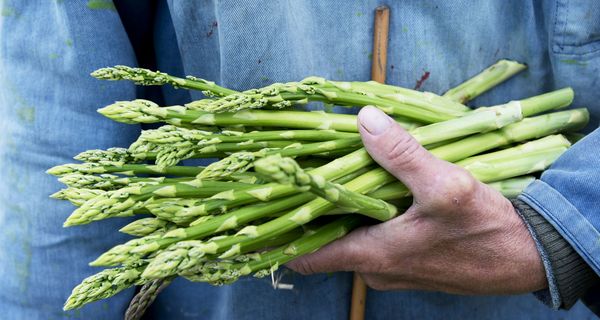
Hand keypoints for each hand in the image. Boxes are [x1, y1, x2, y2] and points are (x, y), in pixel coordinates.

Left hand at [288, 106, 546, 293]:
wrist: (531, 258)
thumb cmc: (488, 229)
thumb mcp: (446, 185)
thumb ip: (401, 154)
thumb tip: (364, 119)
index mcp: (372, 254)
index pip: (305, 255)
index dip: (278, 235)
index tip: (259, 210)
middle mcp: (375, 268)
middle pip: (325, 240)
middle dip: (312, 208)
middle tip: (301, 170)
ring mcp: (392, 267)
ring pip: (351, 237)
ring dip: (343, 209)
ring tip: (339, 171)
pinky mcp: (409, 261)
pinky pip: (375, 239)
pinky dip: (367, 216)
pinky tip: (377, 189)